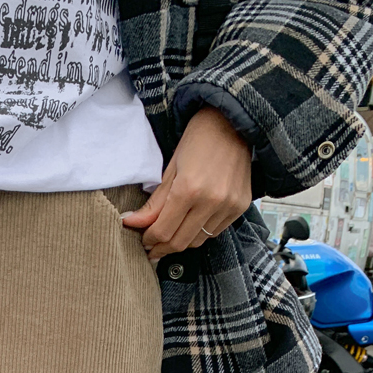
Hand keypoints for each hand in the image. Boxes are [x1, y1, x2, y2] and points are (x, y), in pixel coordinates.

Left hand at [121, 106, 251, 261]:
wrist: (233, 123)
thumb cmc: (198, 140)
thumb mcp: (170, 169)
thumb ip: (153, 203)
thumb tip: (132, 223)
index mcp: (189, 189)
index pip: (163, 232)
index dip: (149, 240)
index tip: (143, 240)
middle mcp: (211, 202)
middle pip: (180, 243)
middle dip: (162, 248)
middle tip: (152, 246)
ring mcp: (228, 206)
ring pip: (198, 241)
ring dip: (181, 242)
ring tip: (170, 234)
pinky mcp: (240, 207)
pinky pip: (214, 232)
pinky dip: (199, 233)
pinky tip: (190, 224)